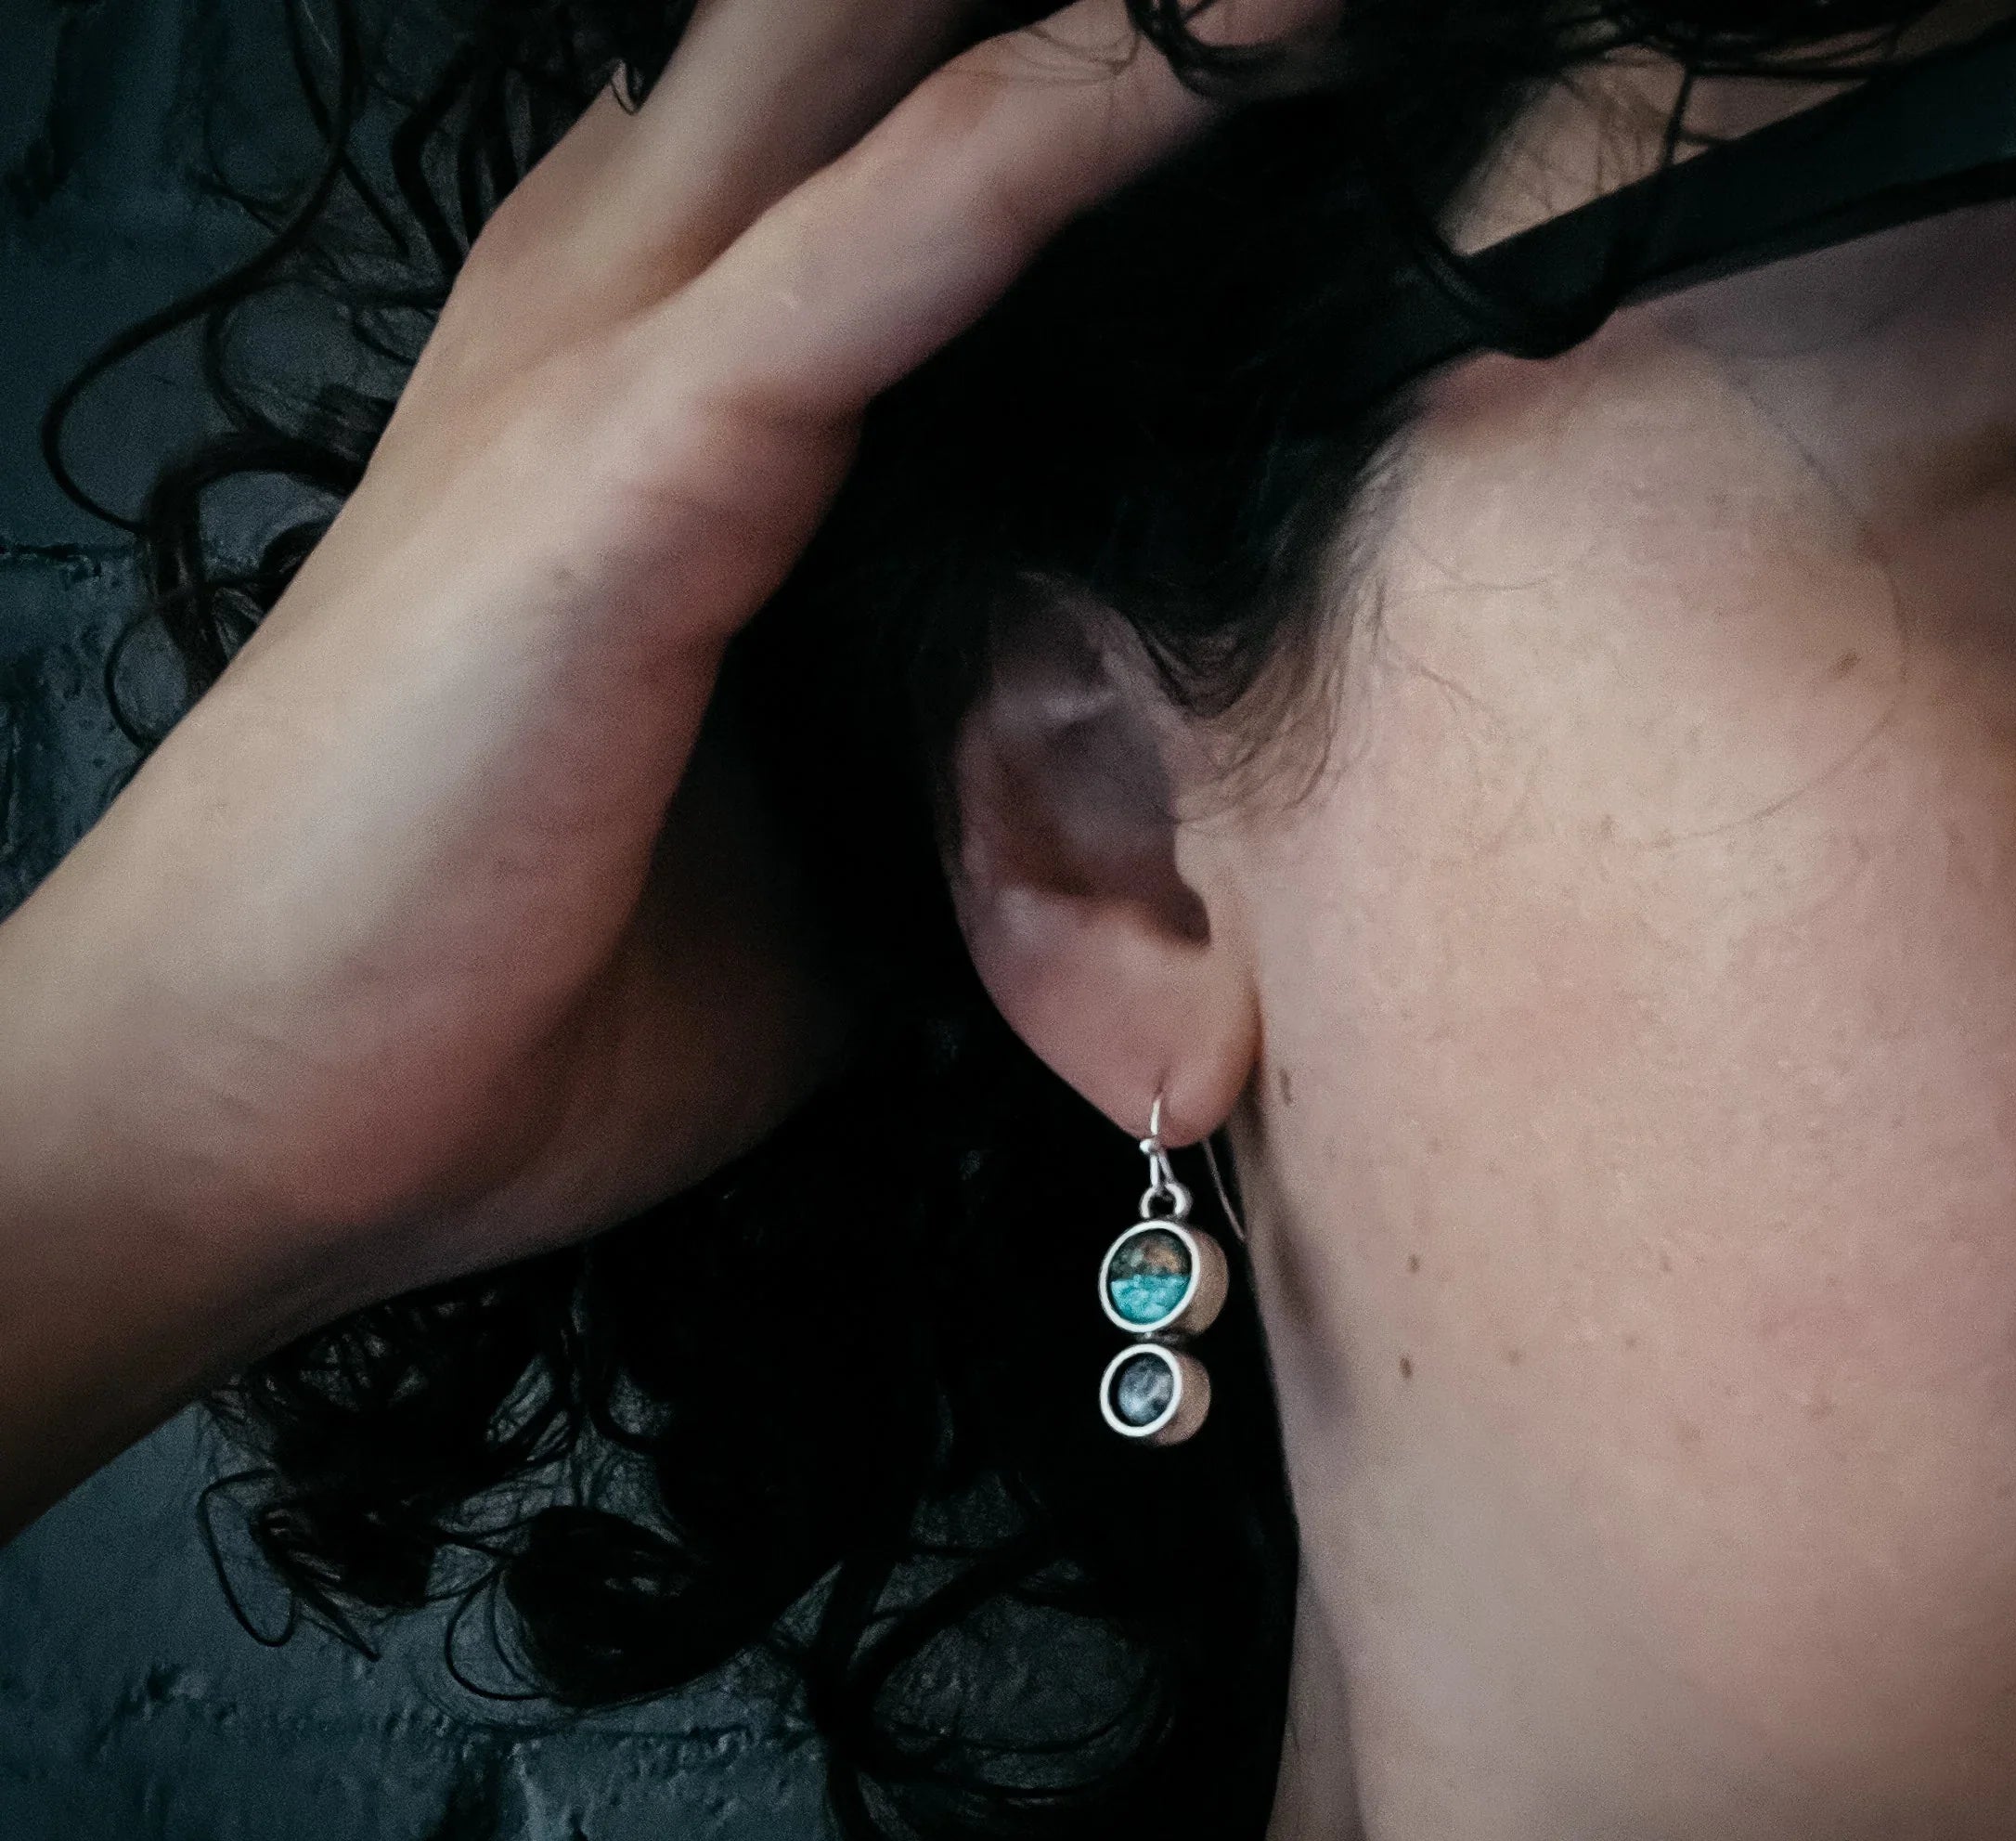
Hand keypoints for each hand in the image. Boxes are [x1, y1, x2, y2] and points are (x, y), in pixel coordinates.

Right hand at [0, 0, 1221, 1527]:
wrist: (264, 1121)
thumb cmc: (502, 999)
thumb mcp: (786, 860)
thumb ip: (917, 750)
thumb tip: (1084, 768)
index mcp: (651, 396)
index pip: (879, 160)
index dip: (1066, 97)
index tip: (1294, 85)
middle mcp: (620, 318)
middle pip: (867, 43)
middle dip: (1089, 7)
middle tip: (1320, 0)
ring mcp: (613, 363)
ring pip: (887, 65)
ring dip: (1122, 18)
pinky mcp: (631, 456)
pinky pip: (902, 227)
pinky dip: (1075, 130)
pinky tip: (1261, 48)